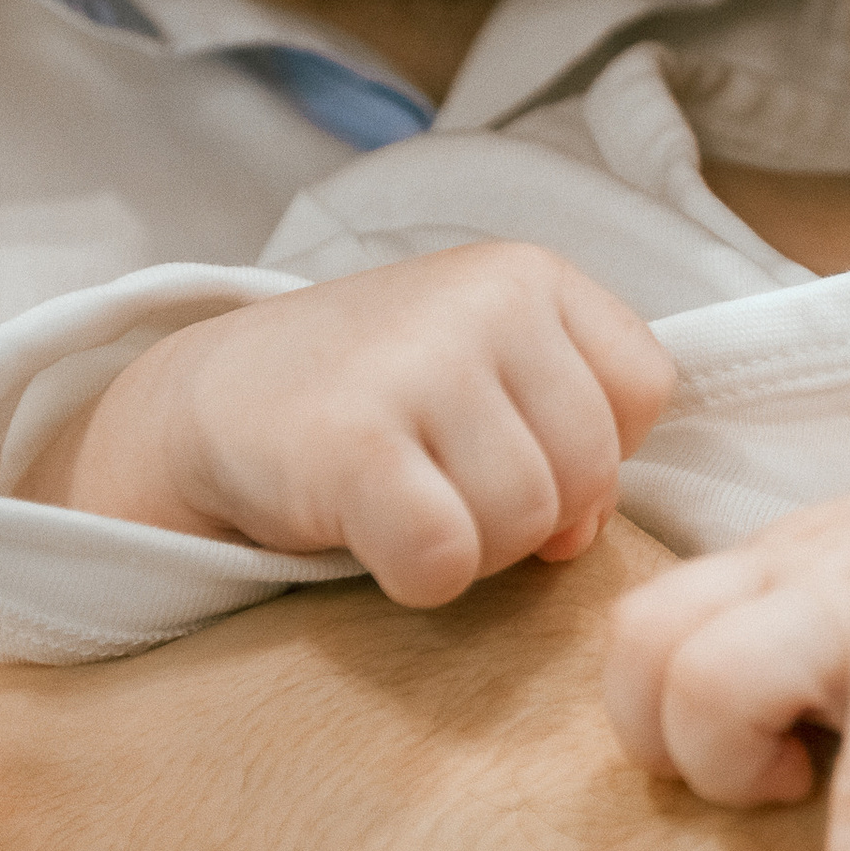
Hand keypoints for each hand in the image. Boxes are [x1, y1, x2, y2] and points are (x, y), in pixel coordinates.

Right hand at [25, 241, 676, 605]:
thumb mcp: (487, 380)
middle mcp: (483, 297)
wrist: (206, 406)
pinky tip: (367, 538)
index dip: (590, 451)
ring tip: (402, 507)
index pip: (644, 389)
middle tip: (440, 491)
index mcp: (529, 273)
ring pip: (527, 522)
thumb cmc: (372, 402)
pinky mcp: (349, 442)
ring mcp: (416, 362)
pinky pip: (446, 557)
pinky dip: (416, 578)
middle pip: (590, 470)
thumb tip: (585, 533)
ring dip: (471, 551)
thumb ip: (571, 434)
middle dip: (528, 515)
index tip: (508, 450)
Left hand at [603, 416, 849, 850]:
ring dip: (729, 772)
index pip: (637, 622)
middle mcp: (801, 578)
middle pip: (640, 641)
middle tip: (755, 772)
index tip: (718, 750)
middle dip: (659, 740)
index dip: (643, 708)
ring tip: (800, 791)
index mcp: (775, 564)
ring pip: (712, 684)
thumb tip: (732, 733)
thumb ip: (793, 631)